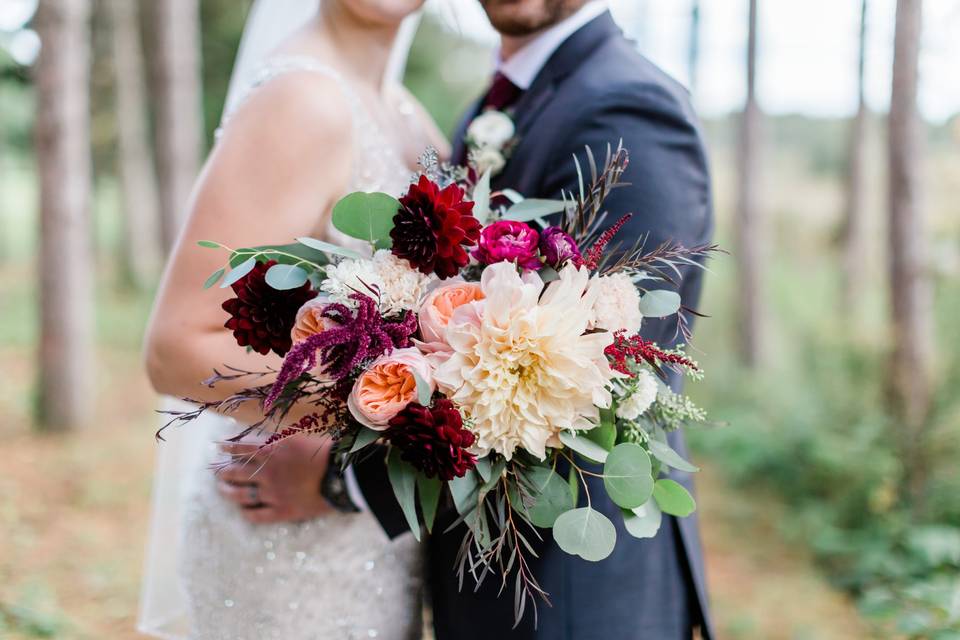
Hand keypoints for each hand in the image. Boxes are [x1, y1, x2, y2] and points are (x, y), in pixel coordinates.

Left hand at [217, 435, 333, 524]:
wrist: (343, 476)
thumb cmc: (328, 453)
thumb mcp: (302, 439)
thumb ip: (282, 442)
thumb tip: (269, 443)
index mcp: (273, 450)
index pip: (242, 448)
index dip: (228, 447)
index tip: (218, 447)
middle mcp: (268, 472)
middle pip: (236, 472)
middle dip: (224, 472)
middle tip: (218, 472)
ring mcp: (273, 493)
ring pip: (241, 495)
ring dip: (229, 492)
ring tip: (223, 490)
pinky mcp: (282, 511)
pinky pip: (257, 515)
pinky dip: (247, 513)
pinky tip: (242, 511)